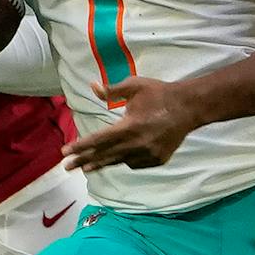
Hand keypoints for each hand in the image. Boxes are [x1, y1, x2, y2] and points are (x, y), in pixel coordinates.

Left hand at [62, 77, 202, 171]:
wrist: (189, 107)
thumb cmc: (159, 93)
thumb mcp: (135, 86)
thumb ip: (112, 90)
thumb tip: (92, 86)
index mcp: (129, 127)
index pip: (98, 139)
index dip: (80, 146)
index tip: (65, 152)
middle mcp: (137, 145)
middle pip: (104, 155)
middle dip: (84, 161)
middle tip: (67, 167)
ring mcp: (148, 155)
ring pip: (120, 161)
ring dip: (102, 163)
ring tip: (87, 168)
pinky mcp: (157, 160)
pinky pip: (135, 163)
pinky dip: (125, 160)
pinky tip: (118, 158)